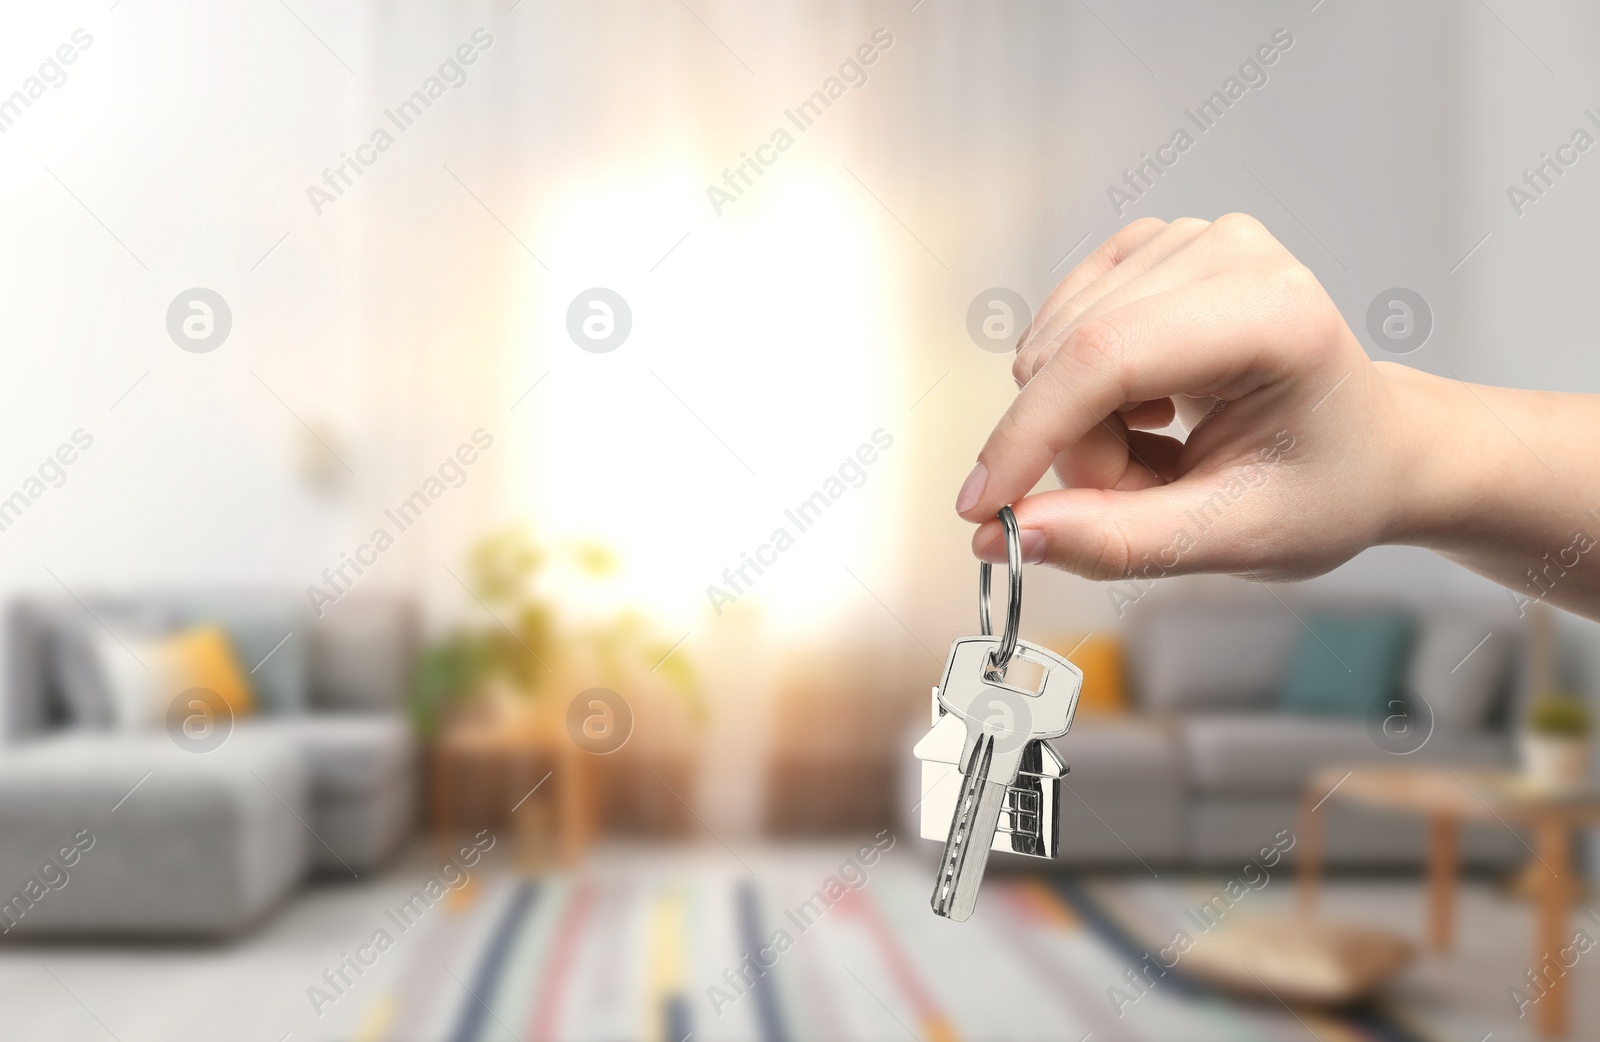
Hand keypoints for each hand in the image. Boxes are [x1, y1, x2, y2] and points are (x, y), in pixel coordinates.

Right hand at [957, 214, 1419, 583]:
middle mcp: (1229, 252)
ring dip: (1082, 427)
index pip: (1107, 357)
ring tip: (1159, 453)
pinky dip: (1082, 393)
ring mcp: (1186, 239)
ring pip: (1054, 347)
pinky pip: (1058, 330)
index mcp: (1274, 313)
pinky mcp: (1150, 248)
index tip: (978, 508)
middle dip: (1077, 450)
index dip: (1028, 434)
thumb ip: (1118, 542)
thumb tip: (1006, 536)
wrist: (1368, 448)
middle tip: (1146, 492)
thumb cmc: (1322, 490)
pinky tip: (1145, 410)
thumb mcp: (1233, 540)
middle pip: (1071, 355)